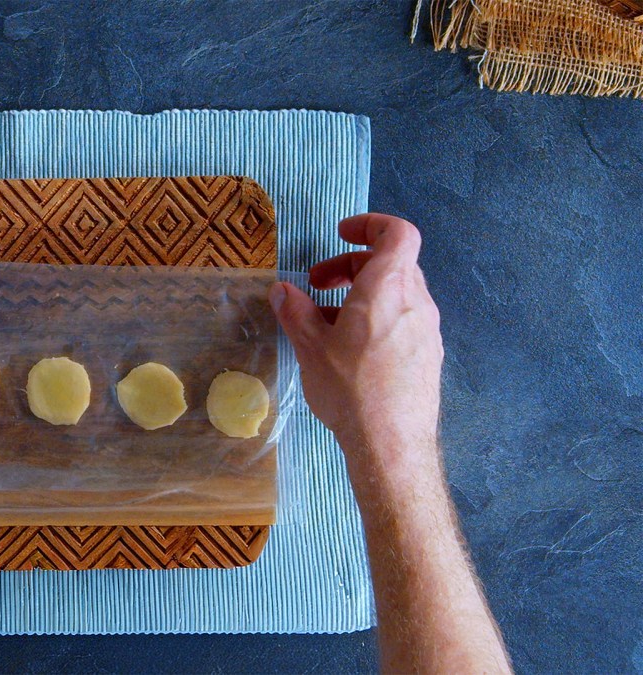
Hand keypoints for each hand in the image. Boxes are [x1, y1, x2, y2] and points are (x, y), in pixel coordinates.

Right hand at [271, 218, 509, 673]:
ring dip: (363, 296)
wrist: (392, 444)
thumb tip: (282, 290)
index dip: (370, 225)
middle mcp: (417, 301)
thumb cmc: (350, 388)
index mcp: (389, 286)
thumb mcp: (311, 346)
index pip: (396, 233)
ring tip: (327, 322)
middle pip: (392, 264)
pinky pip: (404, 321)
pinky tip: (351, 350)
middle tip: (318, 284)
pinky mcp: (428, 357)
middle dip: (352, 267)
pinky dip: (378, 320)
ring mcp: (427, 330)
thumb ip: (296, 311)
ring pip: (397, 295)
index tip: (341, 233)